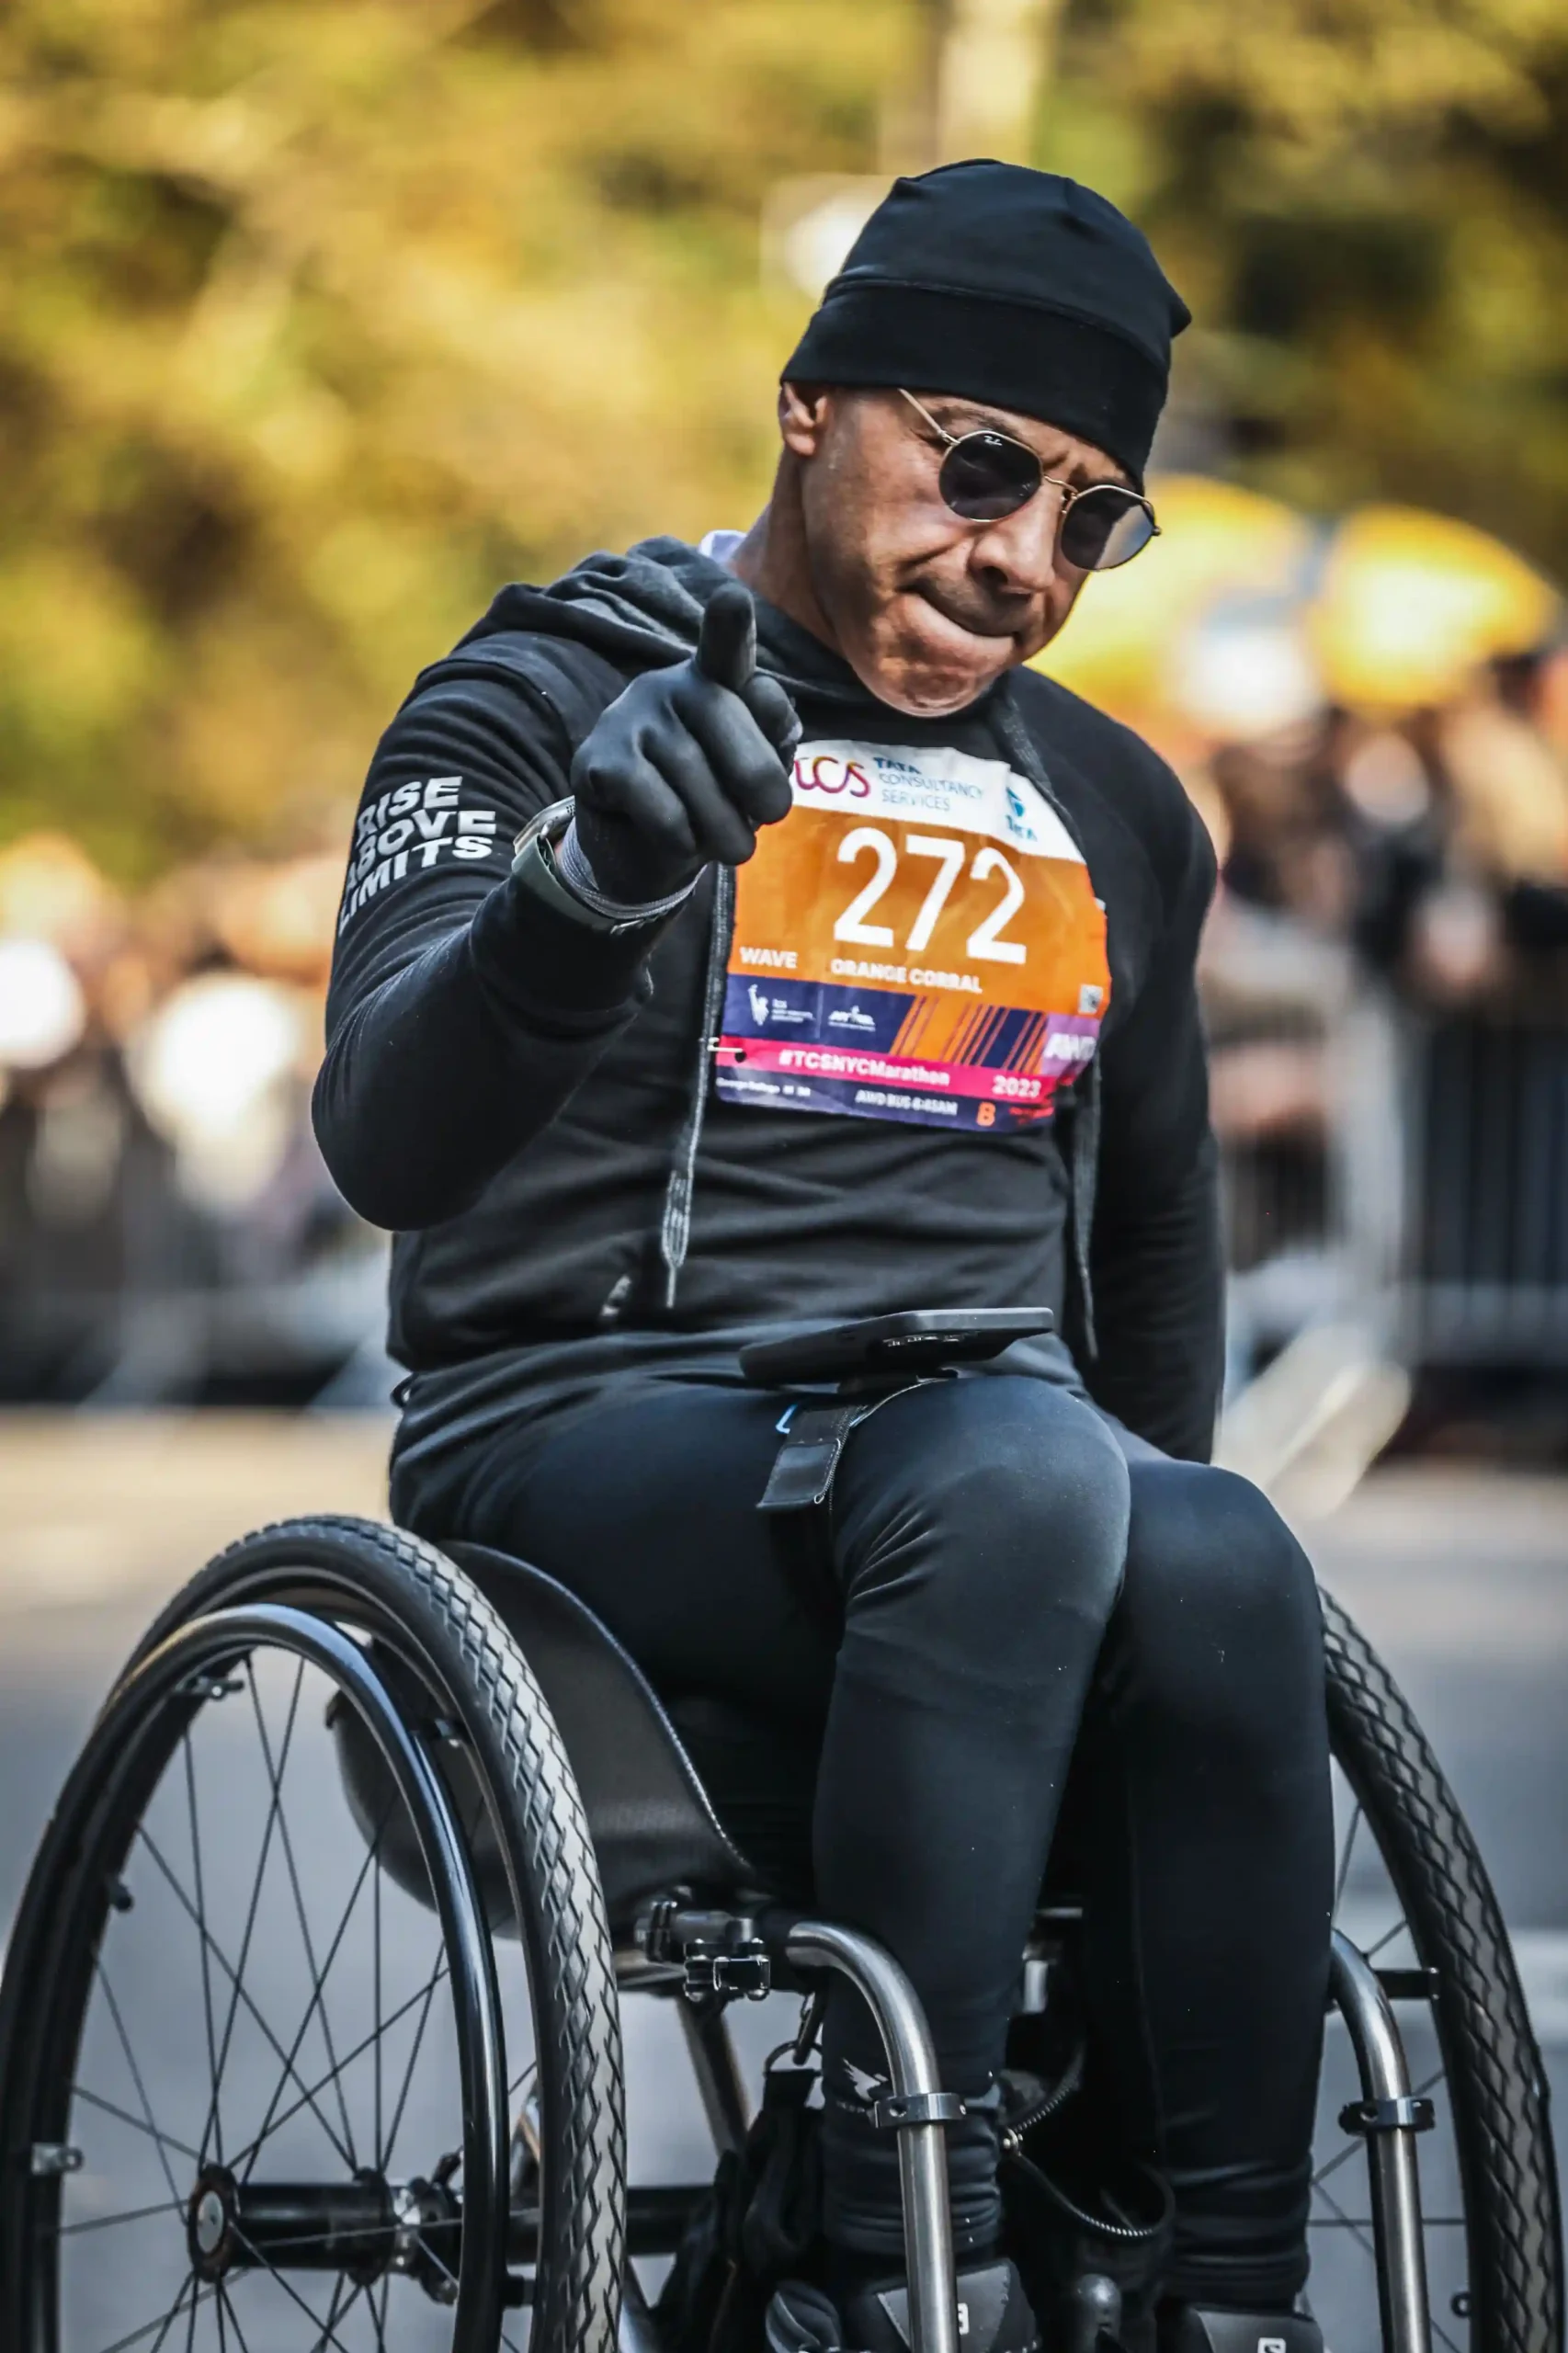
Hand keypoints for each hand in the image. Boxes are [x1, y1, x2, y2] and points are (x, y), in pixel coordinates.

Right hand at [570, 580, 799, 903]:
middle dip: (760, 779)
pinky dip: (682, 839)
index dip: (728, 626)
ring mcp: (627, 719)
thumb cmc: (710, 797)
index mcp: (714, 679)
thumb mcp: (751, 771)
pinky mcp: (598, 762)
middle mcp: (667, 685)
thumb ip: (773, 737)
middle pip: (724, 718)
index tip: (731, 600)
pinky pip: (662, 810)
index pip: (725, 649)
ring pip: (695, 776)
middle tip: (771, 816)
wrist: (639, 847)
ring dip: (726, 827)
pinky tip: (679, 839)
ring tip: (731, 845)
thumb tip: (772, 704)